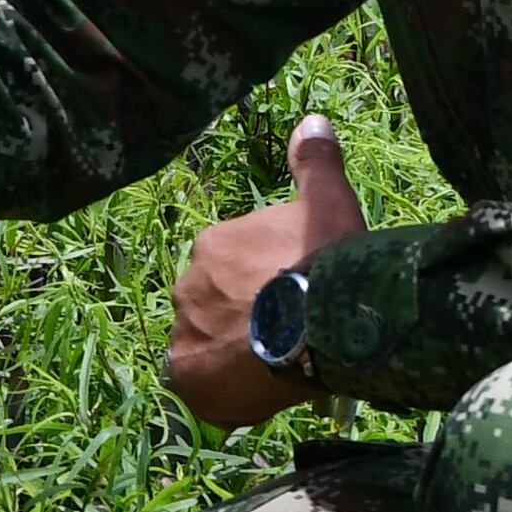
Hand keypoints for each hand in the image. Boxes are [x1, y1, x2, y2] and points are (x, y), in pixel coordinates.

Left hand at [168, 114, 368, 433]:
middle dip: (244, 317)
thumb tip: (312, 121)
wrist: (318, 322)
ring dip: (231, 352)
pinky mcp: (186, 373)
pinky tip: (249, 391)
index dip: (265, 283)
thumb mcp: (327, 204)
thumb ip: (316, 164)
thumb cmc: (324, 262)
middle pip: (217, 304)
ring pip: (207, 343)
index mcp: (214, 244)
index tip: (293, 296)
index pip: (234, 266)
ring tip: (274, 366)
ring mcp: (184, 329)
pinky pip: (199, 383)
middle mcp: (188, 283)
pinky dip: (219, 387)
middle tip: (286, 335)